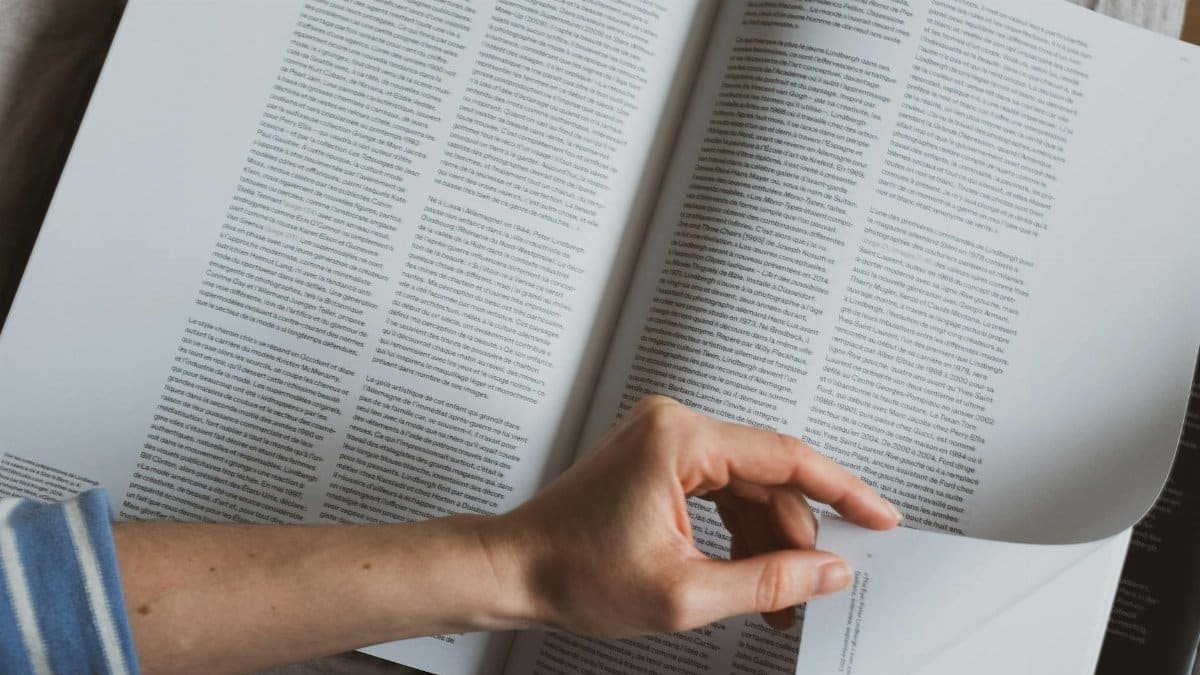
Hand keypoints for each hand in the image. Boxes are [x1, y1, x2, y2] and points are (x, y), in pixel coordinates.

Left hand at [487, 395, 901, 637]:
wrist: (513, 569)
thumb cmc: (571, 572)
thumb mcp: (683, 593)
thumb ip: (767, 582)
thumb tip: (827, 573)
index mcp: (679, 440)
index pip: (785, 457)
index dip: (843, 490)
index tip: (880, 516)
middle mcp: (673, 427)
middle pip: (768, 476)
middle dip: (797, 536)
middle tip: (818, 586)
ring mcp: (664, 442)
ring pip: (747, 488)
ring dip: (769, 541)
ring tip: (782, 597)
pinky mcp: (657, 461)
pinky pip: (720, 492)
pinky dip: (739, 533)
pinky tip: (750, 574)